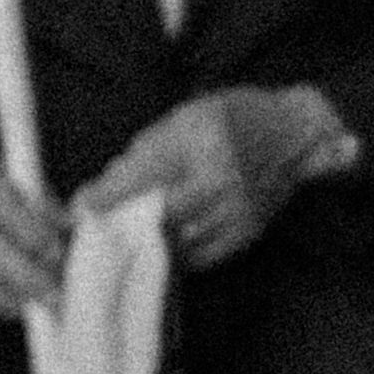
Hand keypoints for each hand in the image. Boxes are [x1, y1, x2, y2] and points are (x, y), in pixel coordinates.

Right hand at [0, 137, 68, 322]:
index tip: (61, 257)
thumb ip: (44, 207)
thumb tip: (77, 236)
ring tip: (40, 306)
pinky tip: (14, 306)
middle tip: (58, 297)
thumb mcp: (14, 180)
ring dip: (13, 298)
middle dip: (31, 278)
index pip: (13, 214)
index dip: (41, 239)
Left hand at [77, 85, 331, 269]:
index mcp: (203, 137)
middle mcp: (223, 176)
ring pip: (176, 239)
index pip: (145, 172)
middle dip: (120, 226)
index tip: (77, 210)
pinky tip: (156, 251)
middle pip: (158, 213)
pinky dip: (172, 255)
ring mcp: (239, 209)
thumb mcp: (184, 118)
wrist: (296, 135)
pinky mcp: (247, 233)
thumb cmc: (234, 118)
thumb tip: (101, 190)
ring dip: (142, 245)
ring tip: (117, 247)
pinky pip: (199, 256)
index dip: (108, 195)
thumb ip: (143, 153)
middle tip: (92, 236)